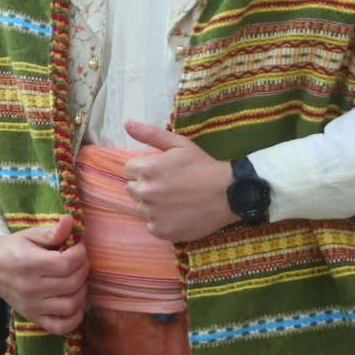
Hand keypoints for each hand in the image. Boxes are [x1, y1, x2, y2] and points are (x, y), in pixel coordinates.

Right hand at [0, 215, 87, 334]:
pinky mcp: (33, 318)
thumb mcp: (29, 235)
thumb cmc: (12, 248)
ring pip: (71, 304)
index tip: (78, 247)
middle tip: (79, 261)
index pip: (67, 263)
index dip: (80, 254)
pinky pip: (61, 326)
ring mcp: (32, 306)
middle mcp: (31, 288)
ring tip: (76, 279)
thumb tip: (70, 221)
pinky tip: (75, 303)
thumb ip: (52, 231)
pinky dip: (75, 317)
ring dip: (81, 291)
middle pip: (72, 283)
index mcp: (29, 263)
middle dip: (83, 269)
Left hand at [121, 121, 236, 242]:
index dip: (145, 170)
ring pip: (141, 208)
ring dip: (153, 205)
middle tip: (170, 186)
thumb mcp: (179, 144)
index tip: (163, 172)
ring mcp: (152, 214)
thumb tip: (126, 123)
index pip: (129, 170)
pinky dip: (162, 221)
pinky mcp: (161, 231)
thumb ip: (150, 134)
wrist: (227, 193)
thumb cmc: (202, 166)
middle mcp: (144, 192)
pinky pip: (152, 225)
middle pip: (132, 189)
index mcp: (145, 169)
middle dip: (147, 186)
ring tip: (176, 200)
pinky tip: (178, 214)